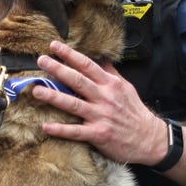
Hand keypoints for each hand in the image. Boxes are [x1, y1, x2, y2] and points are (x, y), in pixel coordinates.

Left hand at [32, 40, 167, 165]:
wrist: (149, 139)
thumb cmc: (135, 113)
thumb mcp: (127, 88)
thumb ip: (111, 74)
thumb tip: (101, 58)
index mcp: (110, 85)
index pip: (87, 65)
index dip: (70, 55)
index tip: (54, 46)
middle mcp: (104, 98)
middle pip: (78, 80)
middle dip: (58, 69)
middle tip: (41, 61)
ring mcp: (101, 116)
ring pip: (73, 104)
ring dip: (54, 97)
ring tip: (37, 91)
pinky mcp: (98, 134)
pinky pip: (76, 132)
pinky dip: (61, 130)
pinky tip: (46, 126)